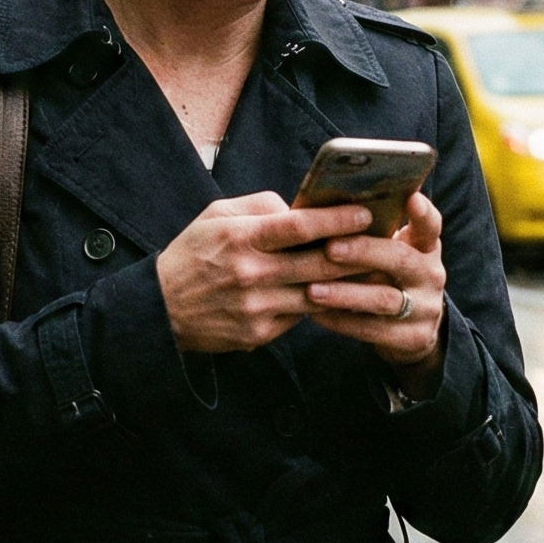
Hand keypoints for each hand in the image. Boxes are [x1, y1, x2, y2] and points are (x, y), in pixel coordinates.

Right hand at [156, 193, 374, 353]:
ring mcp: (257, 308)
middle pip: (319, 264)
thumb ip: (259, 207)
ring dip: (347, 284)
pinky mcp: (258, 334)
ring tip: (372, 271)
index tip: (365, 213)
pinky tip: (335, 297)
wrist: (160, 310)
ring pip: (317, 295)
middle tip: (383, 242)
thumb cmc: (191, 255)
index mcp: (241, 238)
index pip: (299, 226)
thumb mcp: (215, 216)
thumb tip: (297, 207)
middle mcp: (251, 274)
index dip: (337, 219)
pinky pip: (299, 317)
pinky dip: (319, 306)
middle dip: (357, 253)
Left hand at [304, 191, 447, 389]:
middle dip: (364, 252)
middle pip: (401, 260)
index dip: (423, 213)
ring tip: (312, 289)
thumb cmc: (388, 277)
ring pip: (384, 299)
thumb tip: (327, 206)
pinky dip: (341, 321)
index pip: (431, 225)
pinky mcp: (413, 338)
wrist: (413, 331)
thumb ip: (374, 233)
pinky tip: (315, 314)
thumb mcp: (391, 252)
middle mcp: (431, 275)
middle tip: (330, 248)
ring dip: (345, 293)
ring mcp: (425, 308)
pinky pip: (372, 329)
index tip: (411, 198)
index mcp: (425, 247)